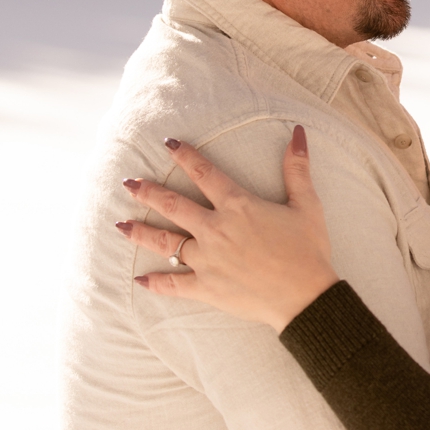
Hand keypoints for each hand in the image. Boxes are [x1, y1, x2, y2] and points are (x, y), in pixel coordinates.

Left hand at [114, 126, 339, 331]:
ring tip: (120, 224)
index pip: (204, 173)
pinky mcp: (206, 287)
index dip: (185, 156)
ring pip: (165, 242)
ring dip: (141, 232)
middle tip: (127, 183)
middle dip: (148, 192)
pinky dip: (156, 282)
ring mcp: (207, 260)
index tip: (167, 144)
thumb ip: (297, 168)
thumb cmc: (309, 250)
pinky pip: (174, 284)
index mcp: (237, 206)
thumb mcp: (307, 205)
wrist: (307, 297)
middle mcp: (216, 230)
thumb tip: (298, 132)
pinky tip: (139, 279)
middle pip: (173, 205)